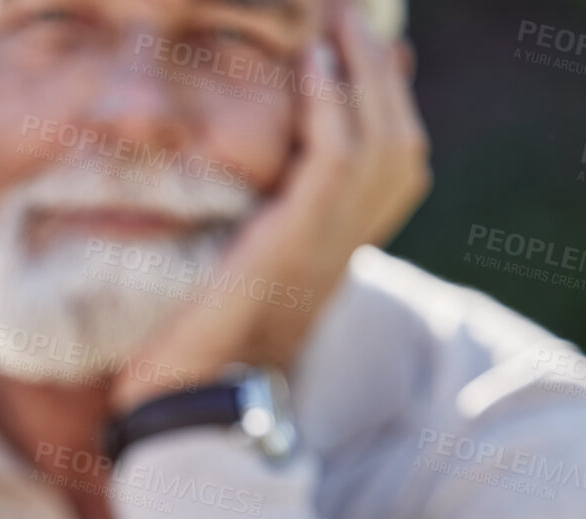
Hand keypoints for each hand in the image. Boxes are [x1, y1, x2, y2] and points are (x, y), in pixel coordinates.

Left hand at [108, 4, 429, 411]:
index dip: (388, 104)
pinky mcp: (289, 249)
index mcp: (333, 258)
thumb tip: (242, 192)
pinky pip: (334, 165)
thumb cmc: (190, 355)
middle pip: (402, 147)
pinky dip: (332, 108)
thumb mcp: (225, 279)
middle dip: (382, 72)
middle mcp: (342, 253)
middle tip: (351, 13)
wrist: (183, 412)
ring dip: (363, 71)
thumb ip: (246, 232)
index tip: (360, 47)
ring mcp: (323, 252)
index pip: (393, 170)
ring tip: (339, 19)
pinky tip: (314, 64)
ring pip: (383, 145)